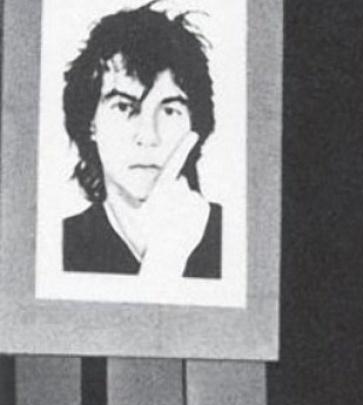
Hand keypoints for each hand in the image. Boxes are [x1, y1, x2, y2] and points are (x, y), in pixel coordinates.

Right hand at [109, 131, 209, 277]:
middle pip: (177, 181)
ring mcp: (195, 203)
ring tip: (172, 219)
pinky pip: (196, 201)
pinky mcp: (204, 209)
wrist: (166, 259)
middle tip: (162, 210)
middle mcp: (182, 196)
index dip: (182, 147)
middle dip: (171, 188)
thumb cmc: (141, 236)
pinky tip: (183, 221)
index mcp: (162, 194)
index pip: (173, 164)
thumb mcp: (124, 213)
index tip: (193, 134)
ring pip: (186, 191)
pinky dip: (190, 208)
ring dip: (180, 200)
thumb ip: (116, 192)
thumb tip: (106, 175)